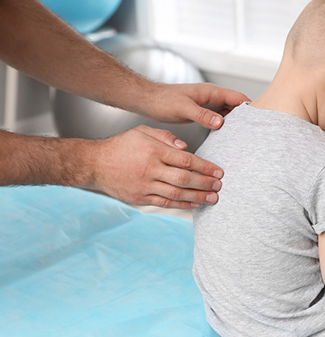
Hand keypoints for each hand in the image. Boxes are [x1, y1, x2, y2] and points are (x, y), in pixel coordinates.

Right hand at [92, 125, 222, 207]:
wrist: (94, 164)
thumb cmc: (120, 146)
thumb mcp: (142, 132)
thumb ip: (166, 137)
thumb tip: (185, 147)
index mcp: (153, 151)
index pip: (186, 160)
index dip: (205, 167)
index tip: (218, 171)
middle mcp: (150, 169)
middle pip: (184, 179)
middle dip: (205, 183)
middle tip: (219, 185)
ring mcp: (145, 186)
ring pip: (177, 193)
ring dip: (197, 197)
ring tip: (212, 198)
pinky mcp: (140, 198)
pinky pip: (165, 202)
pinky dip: (182, 204)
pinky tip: (195, 204)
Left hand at [142, 83, 249, 128]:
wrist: (148, 101)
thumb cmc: (163, 101)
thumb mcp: (183, 108)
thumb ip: (202, 115)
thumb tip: (220, 122)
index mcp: (210, 92)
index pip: (237, 97)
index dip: (250, 106)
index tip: (260, 118)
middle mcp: (212, 96)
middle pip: (236, 104)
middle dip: (246, 115)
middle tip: (255, 130)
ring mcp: (208, 104)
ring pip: (229, 112)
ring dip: (236, 121)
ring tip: (245, 135)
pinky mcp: (203, 112)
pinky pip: (220, 117)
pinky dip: (226, 125)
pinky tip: (227, 135)